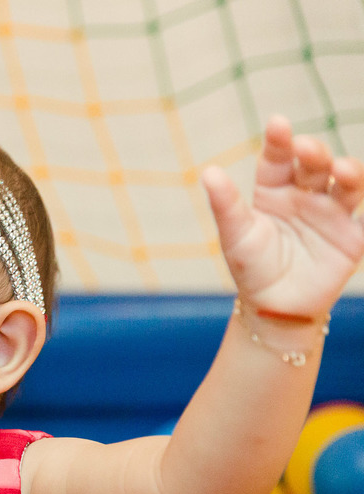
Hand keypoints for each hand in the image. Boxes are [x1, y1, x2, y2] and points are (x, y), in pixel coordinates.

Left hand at [202, 115, 363, 317]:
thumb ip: (225, 204)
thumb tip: (209, 172)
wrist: (273, 306)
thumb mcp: (235, 234)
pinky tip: (361, 187)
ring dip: (349, 172)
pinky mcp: (353, 237)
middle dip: (314, 153)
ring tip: (341, 169)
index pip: (278, 159)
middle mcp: (306, 195)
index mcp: (275, 190)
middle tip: (306, 147)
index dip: (280, 141)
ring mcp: (332, 213)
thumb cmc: (250, 266)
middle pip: (316, 165)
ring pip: (347, 184)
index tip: (277, 123)